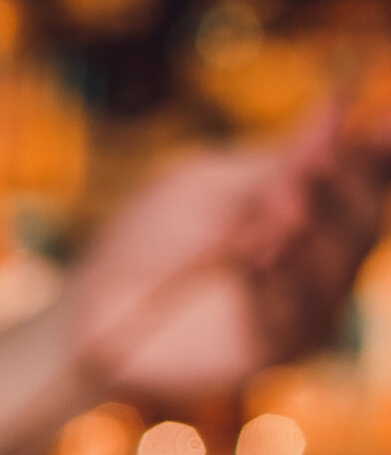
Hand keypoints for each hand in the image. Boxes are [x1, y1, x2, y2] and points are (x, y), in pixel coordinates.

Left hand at [66, 103, 390, 399]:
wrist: (92, 305)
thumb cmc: (148, 238)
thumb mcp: (208, 184)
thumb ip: (272, 158)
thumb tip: (338, 105)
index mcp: (314, 210)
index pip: (365, 180)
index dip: (374, 157)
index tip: (378, 125)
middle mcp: (322, 259)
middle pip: (361, 225)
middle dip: (339, 194)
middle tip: (302, 172)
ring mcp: (303, 308)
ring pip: (332, 271)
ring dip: (306, 237)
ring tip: (275, 211)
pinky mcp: (272, 350)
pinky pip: (287, 316)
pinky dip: (271, 284)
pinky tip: (254, 256)